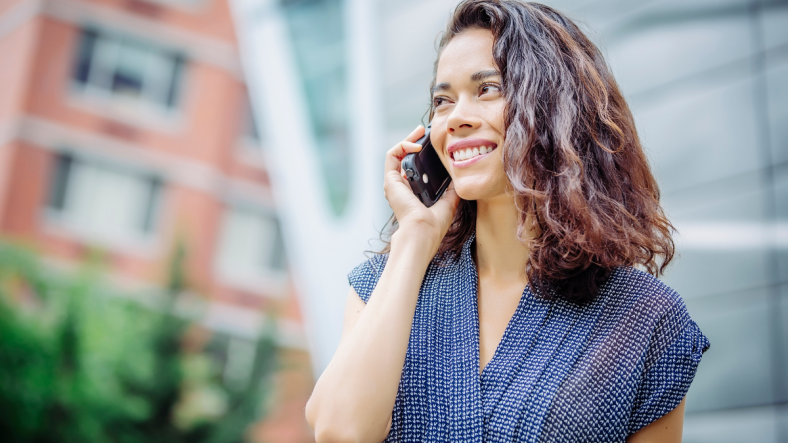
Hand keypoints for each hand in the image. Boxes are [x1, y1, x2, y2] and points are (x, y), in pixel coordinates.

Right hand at [383, 126, 459, 252]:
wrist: (423, 231)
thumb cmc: (434, 224)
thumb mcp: (448, 203)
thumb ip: (450, 191)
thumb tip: (457, 179)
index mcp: (413, 194)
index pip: (414, 168)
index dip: (421, 154)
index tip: (432, 145)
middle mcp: (401, 188)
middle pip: (405, 158)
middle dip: (414, 142)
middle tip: (424, 132)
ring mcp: (394, 184)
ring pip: (397, 154)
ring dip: (407, 140)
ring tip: (420, 132)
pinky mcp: (390, 180)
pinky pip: (392, 156)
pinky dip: (403, 146)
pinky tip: (416, 144)